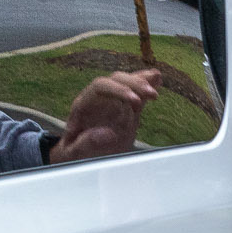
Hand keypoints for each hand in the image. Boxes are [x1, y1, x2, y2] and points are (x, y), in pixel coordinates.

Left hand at [45, 69, 161, 163]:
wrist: (77, 153)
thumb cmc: (74, 153)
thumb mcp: (73, 153)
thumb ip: (83, 144)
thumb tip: (104, 133)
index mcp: (83, 105)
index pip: (100, 87)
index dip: (118, 90)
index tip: (135, 101)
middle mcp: (97, 98)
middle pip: (116, 80)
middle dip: (134, 83)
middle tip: (152, 94)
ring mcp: (111, 100)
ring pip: (126, 82)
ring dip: (142, 82)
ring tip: (158, 83)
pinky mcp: (123, 106)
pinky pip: (135, 92)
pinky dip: (146, 84)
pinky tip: (158, 79)